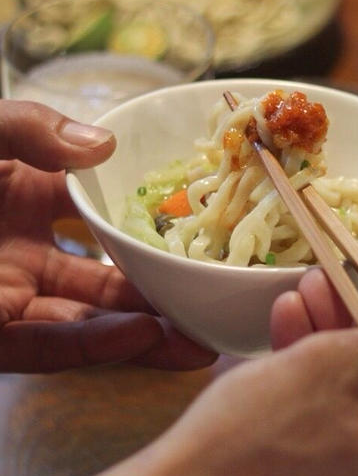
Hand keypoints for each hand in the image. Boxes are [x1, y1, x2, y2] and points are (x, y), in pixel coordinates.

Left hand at [0, 100, 216, 371]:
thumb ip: (28, 128)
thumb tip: (106, 144)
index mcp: (24, 192)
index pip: (107, 212)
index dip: (157, 224)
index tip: (204, 233)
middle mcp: (24, 247)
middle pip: (110, 275)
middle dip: (165, 292)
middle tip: (219, 303)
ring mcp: (7, 294)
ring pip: (90, 320)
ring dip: (146, 330)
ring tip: (203, 341)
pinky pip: (52, 347)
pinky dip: (97, 346)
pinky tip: (145, 339)